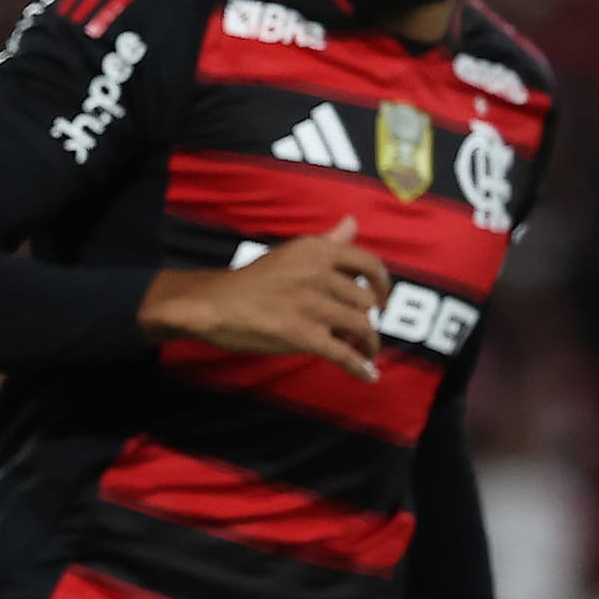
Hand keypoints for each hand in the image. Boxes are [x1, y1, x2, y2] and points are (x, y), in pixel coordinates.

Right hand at [140, 220, 389, 381]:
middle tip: (358, 331)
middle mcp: (320, 274)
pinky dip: (360, 366)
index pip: (369, 264)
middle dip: (366, 319)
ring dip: (368, 343)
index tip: (382, 299)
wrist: (215, 305)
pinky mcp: (304, 336)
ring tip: (366, 352)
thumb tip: (352, 223)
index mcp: (318, 251)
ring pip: (360, 326)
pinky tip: (368, 375)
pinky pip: (343, 353)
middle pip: (365, 301)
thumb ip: (327, 241)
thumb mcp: (291, 252)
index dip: (383, 284)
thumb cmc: (253, 280)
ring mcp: (313, 306)